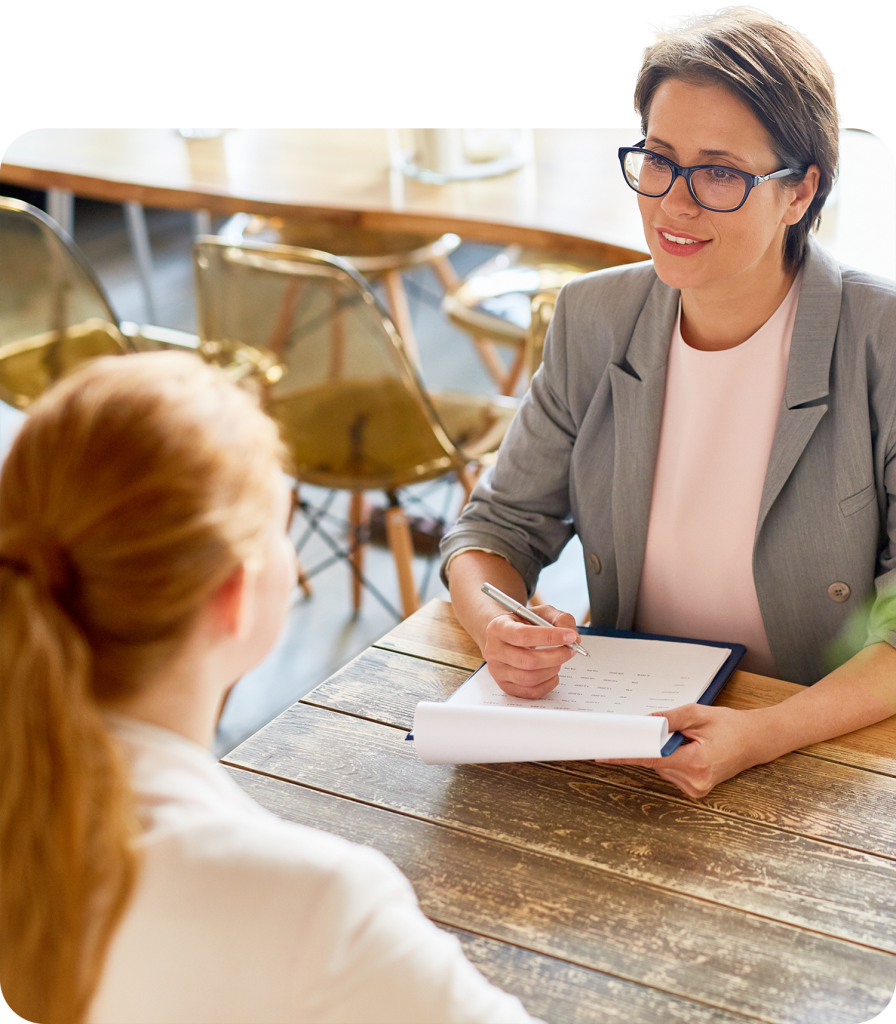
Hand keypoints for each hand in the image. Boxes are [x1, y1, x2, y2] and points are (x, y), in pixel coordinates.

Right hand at [481, 604, 580, 698]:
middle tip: (571, 649)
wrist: (503, 636)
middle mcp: (494, 650)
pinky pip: (531, 692)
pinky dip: (548, 684)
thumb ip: (559, 619)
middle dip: (556, 656)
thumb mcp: (539, 613)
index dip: (549, 637)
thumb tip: (573, 638)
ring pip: (530, 678)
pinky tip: (552, 672)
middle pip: (527, 661)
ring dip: (552, 669)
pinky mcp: (505, 685)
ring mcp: (498, 671)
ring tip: (559, 659)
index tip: (570, 636)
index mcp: (499, 628)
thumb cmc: (522, 624)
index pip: (523, 635)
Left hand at [599, 703, 770, 798]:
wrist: (756, 740)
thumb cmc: (731, 726)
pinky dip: (673, 760)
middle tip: (673, 732)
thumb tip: (642, 722)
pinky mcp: (695, 790)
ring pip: (661, 767)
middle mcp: (695, 781)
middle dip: (654, 745)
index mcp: (696, 762)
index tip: (604, 756)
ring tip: (691, 741)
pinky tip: (691, 751)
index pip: (651, 759)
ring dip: (666, 752)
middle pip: (654, 762)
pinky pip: (670, 772)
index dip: (626, 755)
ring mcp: (696, 789)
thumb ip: (668, 719)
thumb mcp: (697, 714)